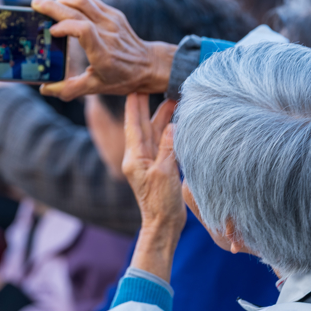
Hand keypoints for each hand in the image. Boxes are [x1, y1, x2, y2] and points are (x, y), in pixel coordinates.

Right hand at [31, 0, 175, 100]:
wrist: (149, 65)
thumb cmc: (123, 78)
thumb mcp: (96, 88)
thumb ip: (69, 89)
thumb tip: (45, 88)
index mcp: (103, 54)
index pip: (83, 30)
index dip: (65, 27)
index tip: (52, 32)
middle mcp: (108, 34)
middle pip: (78, 11)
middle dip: (53, 6)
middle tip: (35, 4)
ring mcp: (113, 22)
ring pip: (85, 1)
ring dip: (64, 0)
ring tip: (48, 4)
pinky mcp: (115, 15)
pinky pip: (93, 2)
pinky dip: (76, 1)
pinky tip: (67, 6)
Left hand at [122, 94, 184, 281]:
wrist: (163, 225)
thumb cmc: (160, 203)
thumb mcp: (164, 173)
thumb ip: (167, 148)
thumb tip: (172, 125)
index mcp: (134, 156)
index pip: (133, 123)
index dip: (135, 103)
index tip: (137, 84)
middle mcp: (139, 156)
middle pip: (143, 124)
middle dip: (149, 104)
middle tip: (155, 84)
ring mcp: (149, 161)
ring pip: (154, 132)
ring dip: (162, 116)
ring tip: (173, 98)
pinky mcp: (159, 166)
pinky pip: (163, 142)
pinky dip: (169, 130)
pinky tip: (178, 120)